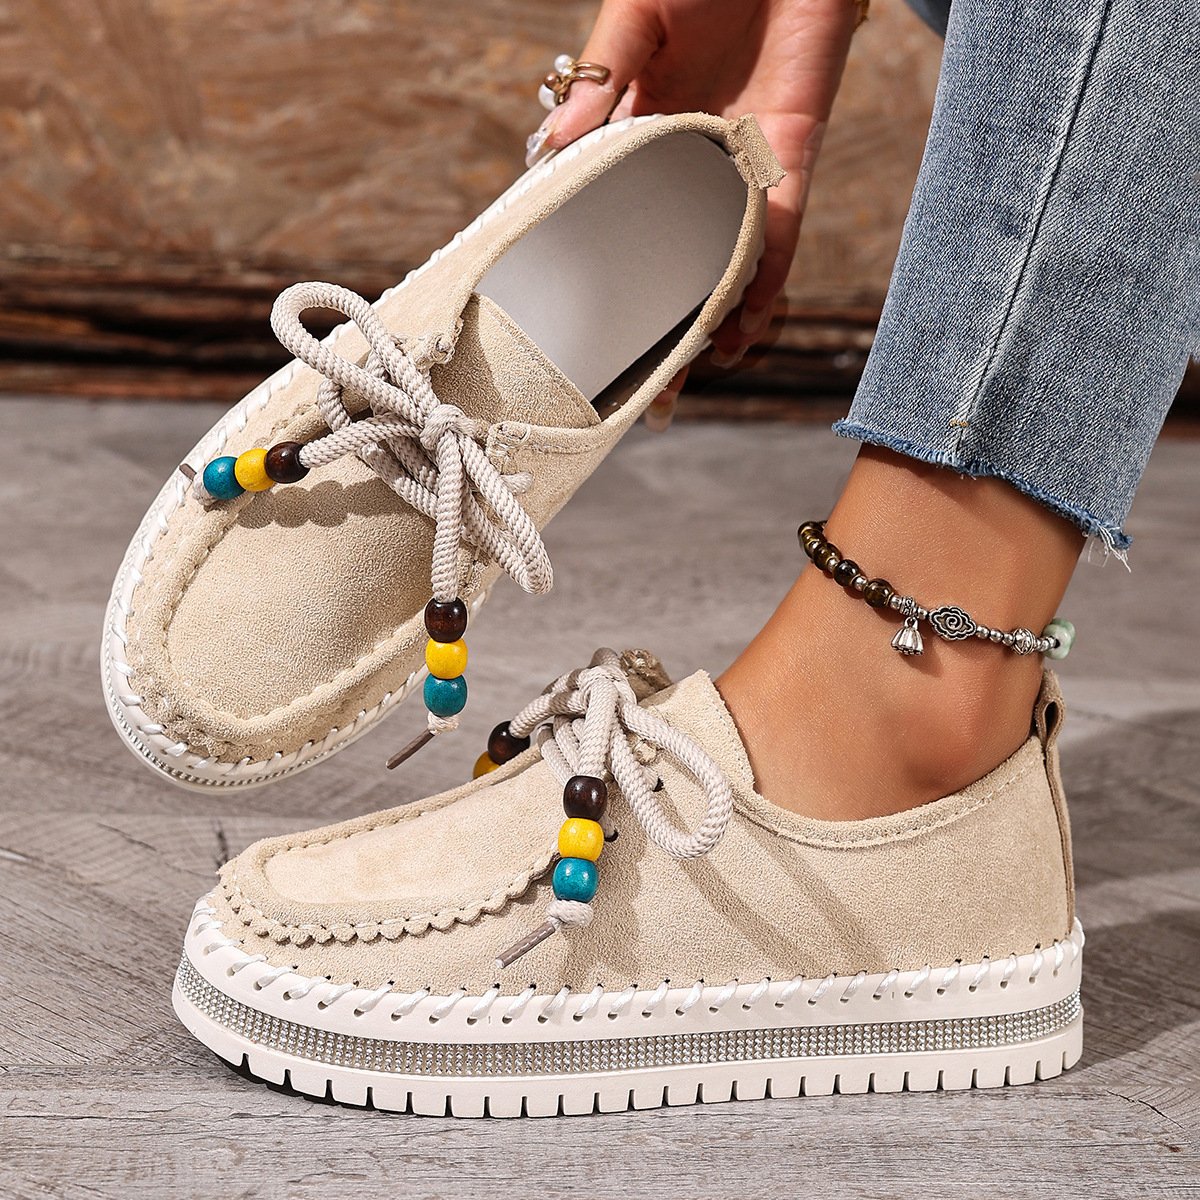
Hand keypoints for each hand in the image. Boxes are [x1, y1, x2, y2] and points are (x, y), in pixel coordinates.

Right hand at [526, 0, 859, 413]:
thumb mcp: (635, 18)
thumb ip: (601, 78)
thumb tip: (553, 146)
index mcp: (647, 131)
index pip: (622, 217)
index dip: (606, 271)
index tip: (583, 324)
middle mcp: (696, 162)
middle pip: (680, 255)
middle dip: (668, 320)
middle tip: (647, 387)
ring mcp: (745, 163)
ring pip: (731, 256)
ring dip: (719, 314)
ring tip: (698, 370)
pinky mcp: (793, 151)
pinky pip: (782, 225)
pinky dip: (768, 271)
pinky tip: (748, 318)